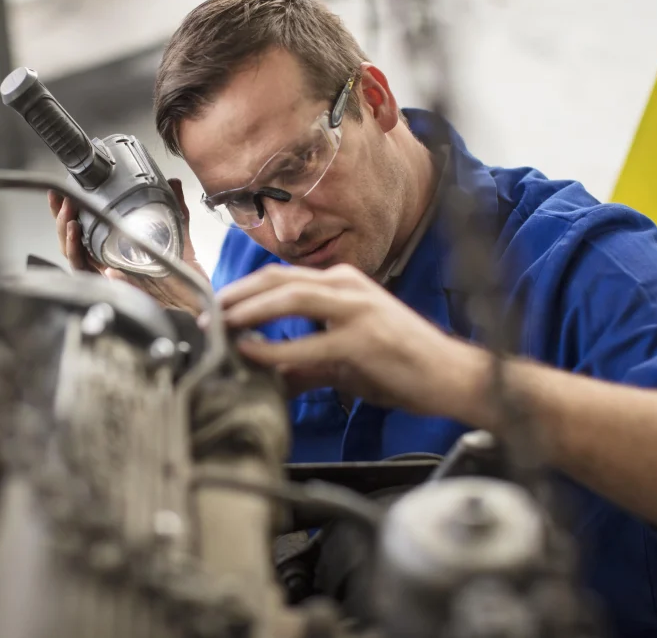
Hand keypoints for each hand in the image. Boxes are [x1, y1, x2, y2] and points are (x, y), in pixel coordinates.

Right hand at [48, 178, 208, 314]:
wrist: (193, 302)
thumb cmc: (183, 277)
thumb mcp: (179, 234)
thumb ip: (175, 208)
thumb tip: (173, 182)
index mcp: (119, 250)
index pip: (86, 227)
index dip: (72, 210)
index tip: (65, 193)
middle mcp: (108, 263)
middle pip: (72, 240)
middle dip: (61, 216)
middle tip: (61, 198)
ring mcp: (107, 275)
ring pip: (72, 254)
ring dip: (65, 232)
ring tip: (69, 214)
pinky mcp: (110, 287)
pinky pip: (84, 272)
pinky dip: (76, 253)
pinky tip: (76, 235)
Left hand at [218, 263, 473, 411]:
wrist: (450, 376)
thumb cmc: (400, 364)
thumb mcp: (342, 360)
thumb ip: (303, 365)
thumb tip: (267, 378)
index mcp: (341, 283)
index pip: (280, 277)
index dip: (242, 291)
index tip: (214, 308)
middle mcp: (347, 286)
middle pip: (277, 278)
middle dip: (236, 295)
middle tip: (206, 315)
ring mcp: (357, 308)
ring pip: (290, 296)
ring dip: (249, 310)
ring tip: (220, 325)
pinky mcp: (364, 339)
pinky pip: (309, 343)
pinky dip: (275, 349)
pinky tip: (252, 354)